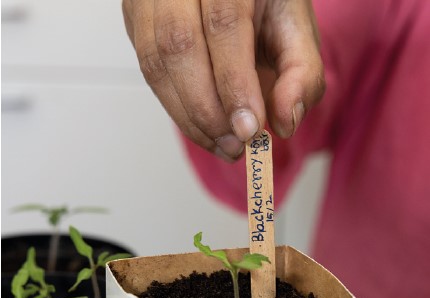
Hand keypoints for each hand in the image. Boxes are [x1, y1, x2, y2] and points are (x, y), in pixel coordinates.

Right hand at [122, 0, 324, 159]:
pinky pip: (148, 71)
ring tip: (220, 143)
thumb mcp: (295, 25)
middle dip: (206, 107)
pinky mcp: (136, 20)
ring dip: (188, 116)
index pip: (224, 23)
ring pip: (155, 63)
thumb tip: (284, 121)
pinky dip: (176, 107)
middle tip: (233, 144)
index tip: (249, 128)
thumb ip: (301, 69)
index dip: (233, 82)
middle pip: (179, 44)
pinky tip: (201, 126)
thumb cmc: (262, 2)